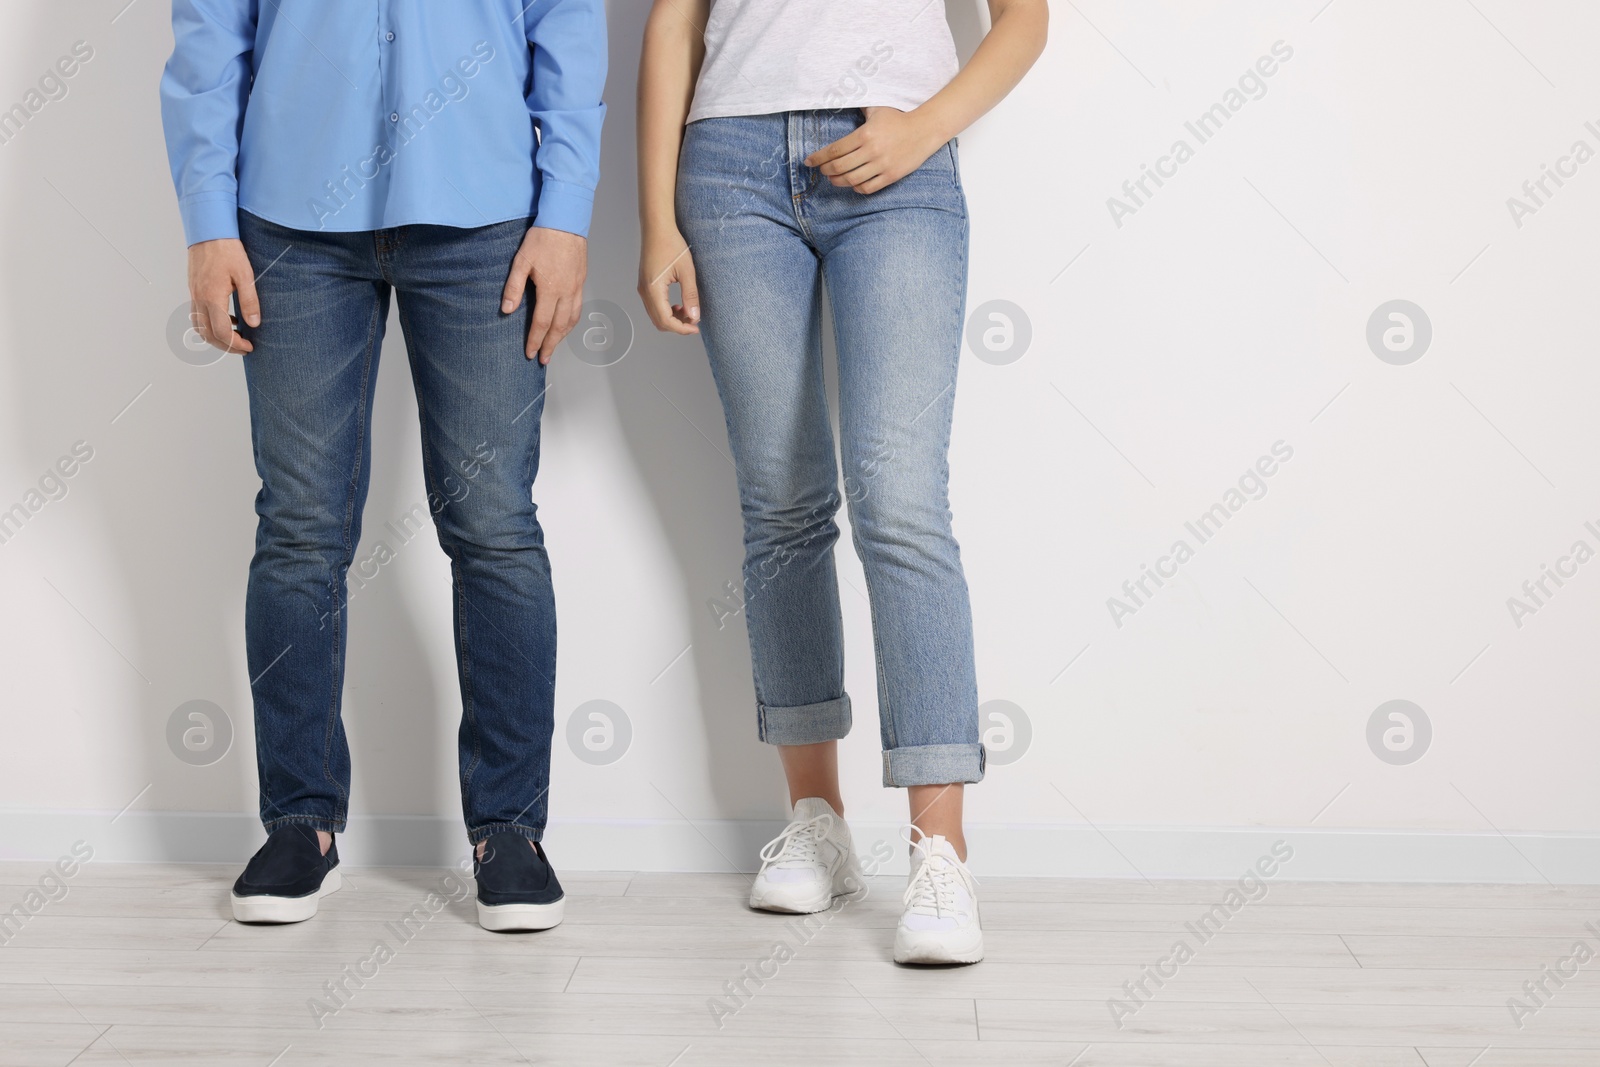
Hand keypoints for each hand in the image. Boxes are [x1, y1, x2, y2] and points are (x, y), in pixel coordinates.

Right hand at [187, 238, 258, 353]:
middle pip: (207, 334)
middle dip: (225, 346)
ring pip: (199, 327)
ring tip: (236, 337)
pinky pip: (198, 315)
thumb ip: (250, 301)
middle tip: (244, 348)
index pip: (221, 332)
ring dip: (216, 337)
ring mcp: (194, 294)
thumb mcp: (245, 275)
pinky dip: (211, 324)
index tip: (249, 346)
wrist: (208, 231)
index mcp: (212, 297)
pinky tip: (229, 319)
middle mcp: (199, 298)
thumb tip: (254, 323)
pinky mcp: (194, 289)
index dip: (235, 344)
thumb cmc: (227, 250)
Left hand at [502, 226, 587, 362]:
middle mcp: (566, 292)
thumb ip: (514, 287)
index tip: (530, 353)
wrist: (565, 221)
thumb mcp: (521, 261)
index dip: (535, 340)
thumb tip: (507, 310)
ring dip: (562, 336)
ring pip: (571, 320)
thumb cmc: (542, 239)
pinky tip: (566, 325)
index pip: (541, 323)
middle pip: (559, 327)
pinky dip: (571, 322)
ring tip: (553, 346)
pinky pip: (578, 308)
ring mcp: (576, 288)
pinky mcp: (581, 282)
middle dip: (550, 345)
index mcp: (550, 290)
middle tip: (543, 359)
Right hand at [636, 228, 699, 334]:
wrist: (657, 228)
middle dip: (677, 326)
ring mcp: (642, 289)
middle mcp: (644, 292)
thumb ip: (690, 295)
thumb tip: (694, 317)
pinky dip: (666, 311)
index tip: (696, 327)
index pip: (666, 320)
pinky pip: (654, 307)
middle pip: (659, 322)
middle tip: (694, 322)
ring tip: (688, 311)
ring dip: (672, 319)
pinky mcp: (645, 285)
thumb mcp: (687, 271)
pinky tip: (678, 304)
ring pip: (656, 316)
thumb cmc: (671, 244)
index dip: (682, 328)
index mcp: (653, 289)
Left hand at [805, 106, 947, 194]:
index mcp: (865, 134)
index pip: (835, 150)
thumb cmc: (898, 119)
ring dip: (838, 181)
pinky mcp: (891, 176)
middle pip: (840, 167)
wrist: (925, 130)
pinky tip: (852, 183)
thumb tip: (841, 96)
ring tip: (833, 179)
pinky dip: (856, 188)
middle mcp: (872, 151)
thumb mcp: (877, 109)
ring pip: (851, 180)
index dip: (818, 158)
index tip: (808, 161)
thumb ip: (859, 108)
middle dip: (825, 170)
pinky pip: (867, 188)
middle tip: (821, 170)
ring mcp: (882, 165)